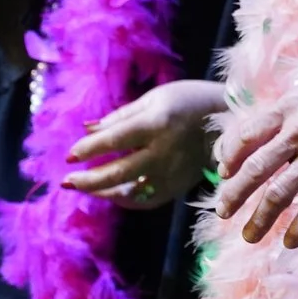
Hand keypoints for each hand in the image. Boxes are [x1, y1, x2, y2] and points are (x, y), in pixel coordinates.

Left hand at [62, 78, 226, 205]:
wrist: (231, 121)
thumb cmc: (189, 101)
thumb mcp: (155, 98)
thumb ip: (120, 116)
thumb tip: (87, 129)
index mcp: (157, 123)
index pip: (115, 140)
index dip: (89, 149)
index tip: (69, 155)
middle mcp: (164, 151)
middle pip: (119, 172)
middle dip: (89, 180)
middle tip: (67, 181)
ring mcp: (172, 172)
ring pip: (130, 192)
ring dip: (102, 192)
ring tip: (83, 188)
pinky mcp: (178, 186)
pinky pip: (146, 200)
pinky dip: (125, 199)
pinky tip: (111, 193)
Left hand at [213, 65, 297, 246]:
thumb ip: (288, 109)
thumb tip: (264, 126)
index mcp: (288, 108)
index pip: (244, 135)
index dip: (228, 156)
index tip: (222, 171)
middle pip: (255, 169)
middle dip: (234, 194)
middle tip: (223, 211)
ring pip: (278, 193)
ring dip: (260, 219)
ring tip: (249, 236)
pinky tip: (290, 242)